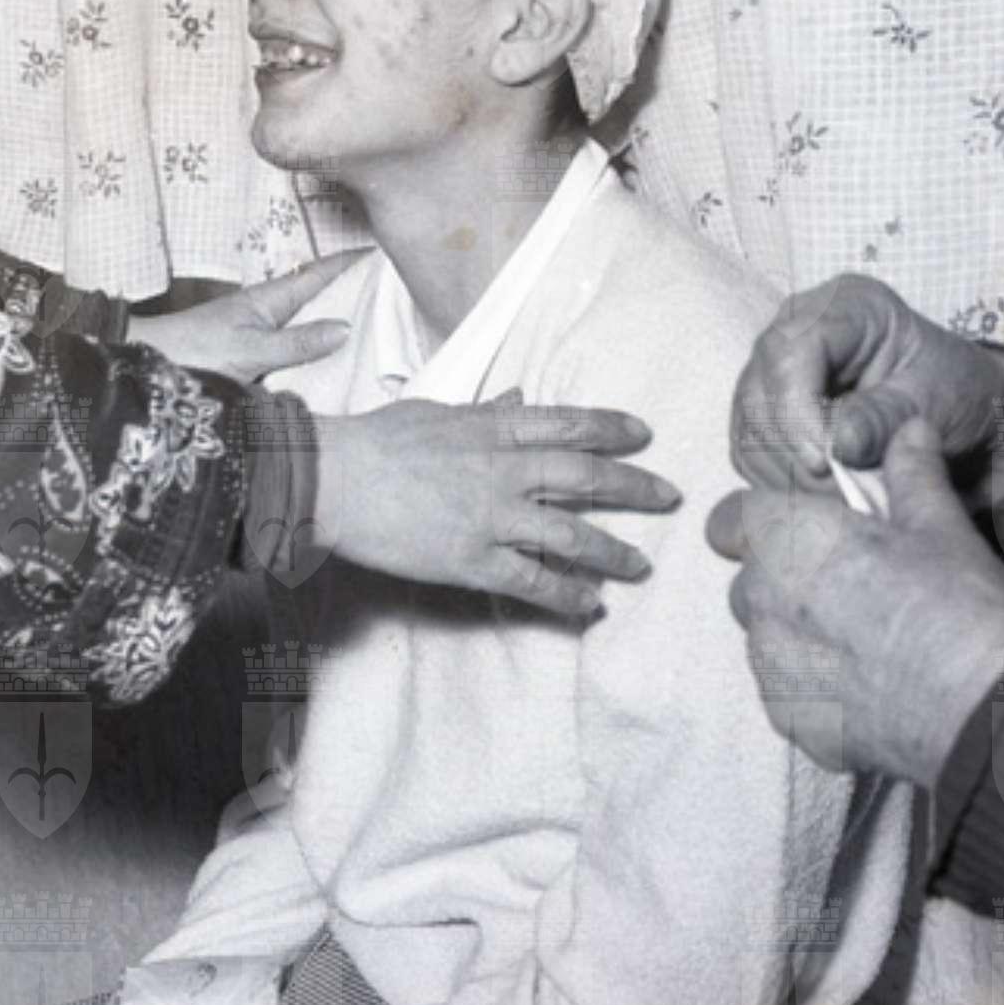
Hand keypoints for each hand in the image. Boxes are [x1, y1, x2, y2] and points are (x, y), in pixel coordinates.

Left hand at [131, 249, 364, 383]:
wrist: (148, 362)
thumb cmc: (194, 352)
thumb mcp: (253, 350)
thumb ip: (298, 342)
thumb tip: (346, 327)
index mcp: (271, 299)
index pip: (320, 273)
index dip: (352, 261)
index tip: (385, 251)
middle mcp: (267, 309)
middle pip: (317, 293)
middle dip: (352, 287)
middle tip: (393, 289)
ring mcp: (258, 328)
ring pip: (306, 317)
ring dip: (334, 315)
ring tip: (373, 321)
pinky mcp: (248, 350)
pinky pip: (293, 340)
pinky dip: (315, 341)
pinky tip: (329, 356)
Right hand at [312, 396, 672, 618]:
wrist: (333, 478)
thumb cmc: (376, 439)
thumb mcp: (435, 411)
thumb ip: (484, 411)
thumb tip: (519, 398)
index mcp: (492, 427)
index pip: (568, 423)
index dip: (611, 428)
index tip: (644, 434)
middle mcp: (503, 469)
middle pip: (585, 476)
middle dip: (635, 487)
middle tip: (670, 496)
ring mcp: (492, 516)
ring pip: (571, 535)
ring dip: (613, 551)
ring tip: (640, 565)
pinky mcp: (474, 559)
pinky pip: (534, 582)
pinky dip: (568, 596)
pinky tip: (591, 606)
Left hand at [707, 418, 1003, 786]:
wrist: (993, 715)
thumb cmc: (966, 609)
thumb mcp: (943, 528)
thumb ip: (910, 474)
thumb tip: (909, 430)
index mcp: (788, 538)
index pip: (736, 516)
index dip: (768, 521)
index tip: (808, 532)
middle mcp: (762, 598)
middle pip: (751, 578)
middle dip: (787, 579)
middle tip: (854, 589)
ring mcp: (770, 665)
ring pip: (765, 635)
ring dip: (799, 632)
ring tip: (868, 643)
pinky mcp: (788, 718)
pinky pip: (787, 690)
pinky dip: (816, 687)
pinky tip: (870, 689)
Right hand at [730, 274, 1003, 492]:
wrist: (969, 417)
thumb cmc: (959, 395)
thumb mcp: (937, 401)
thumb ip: (886, 418)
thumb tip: (838, 446)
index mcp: (846, 307)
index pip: (791, 348)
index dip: (794, 406)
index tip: (822, 461)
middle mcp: (799, 331)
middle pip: (758, 387)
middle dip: (789, 447)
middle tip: (836, 490)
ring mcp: (778, 372)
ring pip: (747, 423)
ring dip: (784, 470)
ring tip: (837, 497)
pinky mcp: (769, 412)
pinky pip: (749, 449)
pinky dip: (778, 481)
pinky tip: (820, 494)